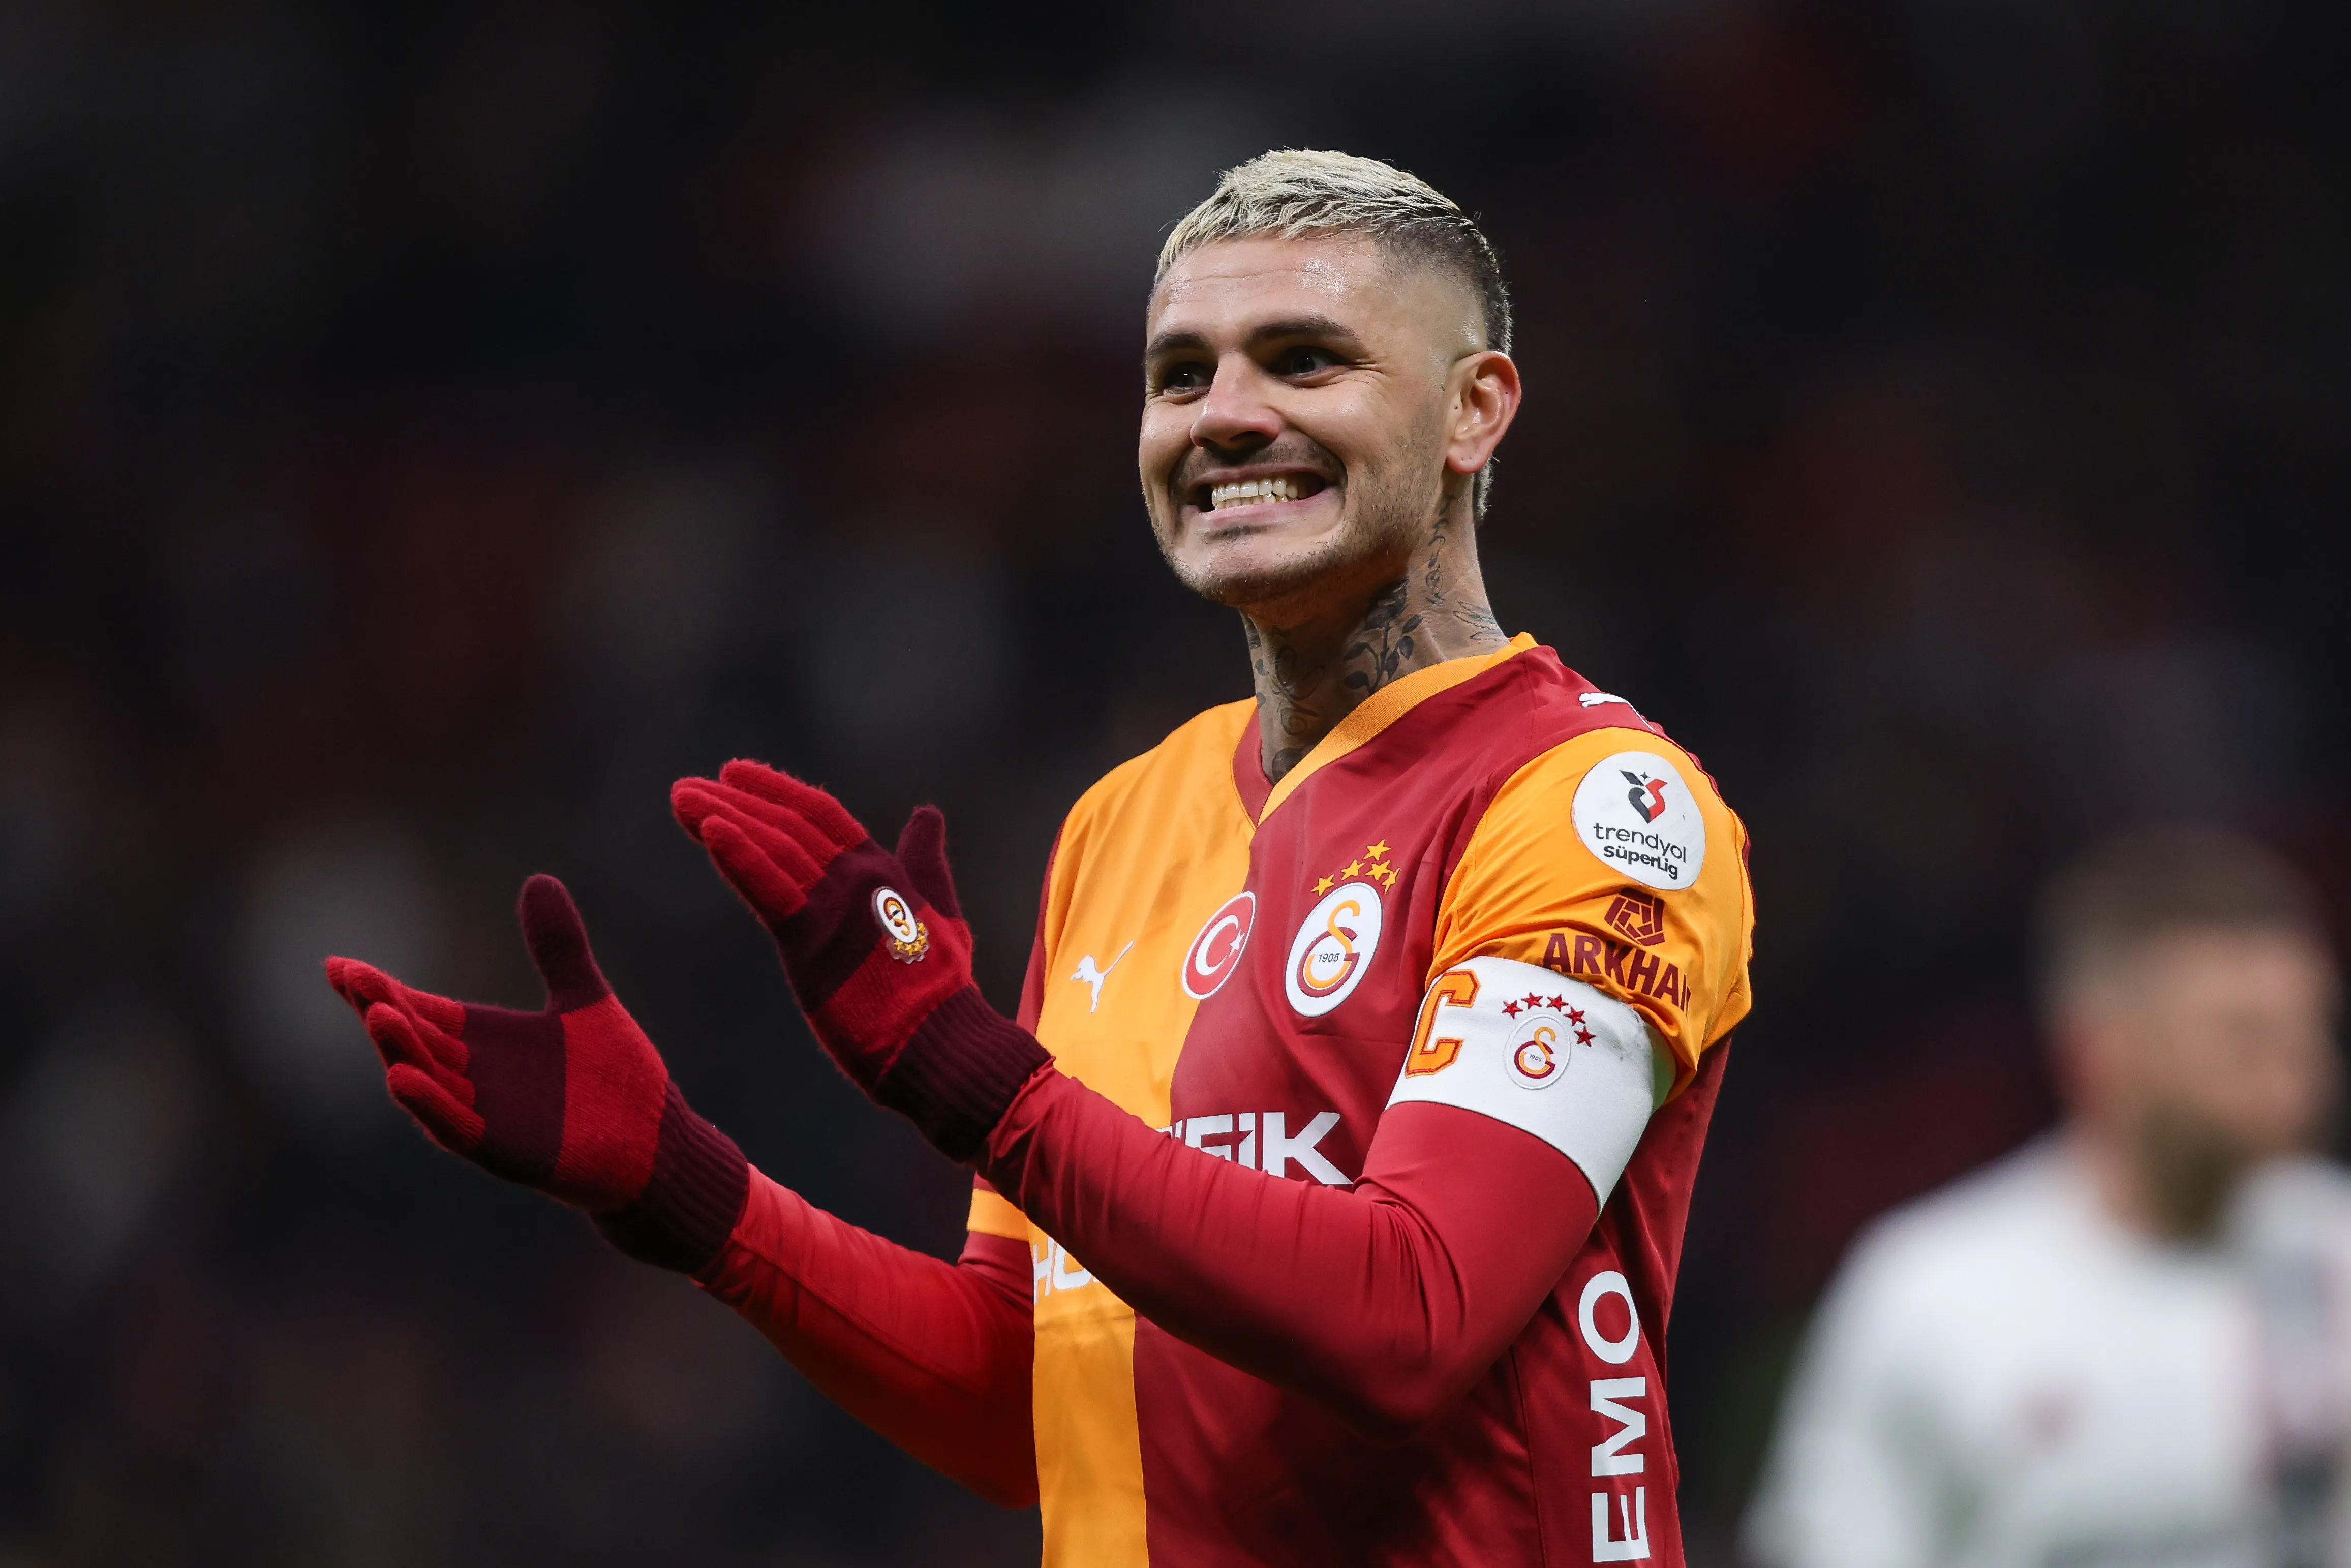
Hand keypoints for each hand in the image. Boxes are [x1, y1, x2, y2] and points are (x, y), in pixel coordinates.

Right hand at [325, 874, 747, 1272]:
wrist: (655, 1140)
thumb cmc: (614, 1076)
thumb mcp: (583, 998)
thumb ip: (558, 946)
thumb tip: (539, 879)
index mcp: (482, 1042)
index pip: (419, 1010)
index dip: (379, 989)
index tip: (339, 965)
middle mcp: (472, 1078)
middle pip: (414, 1041)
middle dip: (380, 1010)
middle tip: (351, 977)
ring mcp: (486, 1117)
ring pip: (428, 1083)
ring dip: (400, 1052)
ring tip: (377, 1016)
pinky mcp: (506, 1151)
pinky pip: (458, 1129)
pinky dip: (431, 1106)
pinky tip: (403, 1080)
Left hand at [672, 761, 1047, 1160]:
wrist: (942, 1044)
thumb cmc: (942, 992)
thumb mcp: (941, 913)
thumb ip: (925, 864)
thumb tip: (928, 815)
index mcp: (882, 871)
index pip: (822, 814)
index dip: (777, 789)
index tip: (733, 773)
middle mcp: (857, 877)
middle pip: (786, 824)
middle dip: (733, 800)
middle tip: (686, 787)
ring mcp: (834, 907)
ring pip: (770, 846)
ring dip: (721, 817)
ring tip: (681, 798)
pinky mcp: (812, 944)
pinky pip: (769, 889)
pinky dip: (738, 856)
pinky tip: (709, 829)